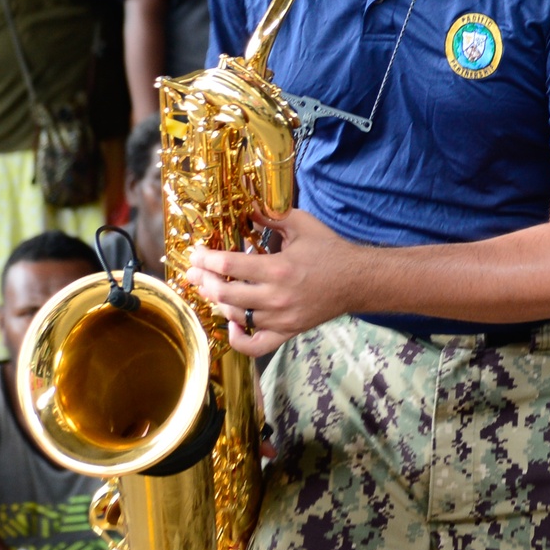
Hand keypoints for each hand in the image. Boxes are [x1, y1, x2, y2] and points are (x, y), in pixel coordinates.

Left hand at [187, 208, 361, 354]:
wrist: (357, 281)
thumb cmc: (328, 249)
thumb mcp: (300, 224)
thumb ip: (270, 215)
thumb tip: (244, 204)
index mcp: (277, 269)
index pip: (228, 266)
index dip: (205, 259)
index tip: (196, 252)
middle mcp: (276, 297)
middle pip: (225, 294)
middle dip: (203, 280)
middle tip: (192, 272)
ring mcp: (281, 319)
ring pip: (236, 316)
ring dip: (216, 302)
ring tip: (207, 289)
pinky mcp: (287, 332)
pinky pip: (256, 345)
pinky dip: (238, 339)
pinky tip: (231, 323)